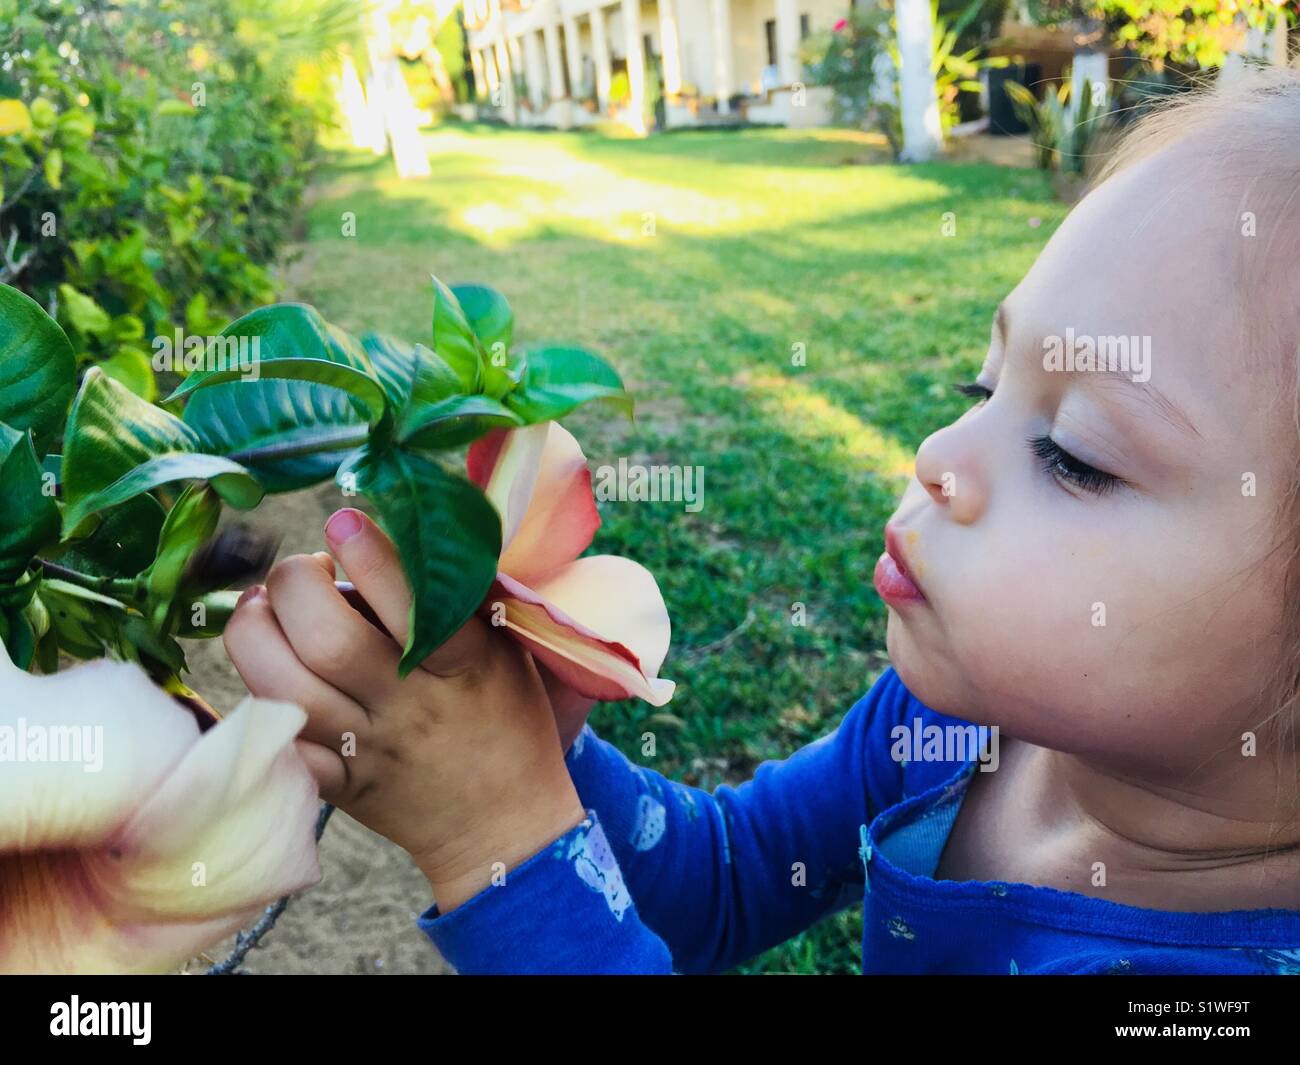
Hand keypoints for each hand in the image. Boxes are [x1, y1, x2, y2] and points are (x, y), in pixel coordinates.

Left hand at [223, 507, 585, 911]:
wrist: (501, 823)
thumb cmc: (506, 718)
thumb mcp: (503, 651)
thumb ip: (460, 596)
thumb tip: (403, 523)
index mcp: (463, 669)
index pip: (414, 609)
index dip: (371, 557)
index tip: (344, 519)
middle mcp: (409, 709)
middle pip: (327, 643)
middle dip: (295, 586)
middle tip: (305, 570)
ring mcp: (364, 751)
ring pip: (283, 690)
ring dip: (256, 634)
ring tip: (266, 609)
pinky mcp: (334, 786)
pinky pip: (275, 746)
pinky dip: (254, 704)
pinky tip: (263, 670)